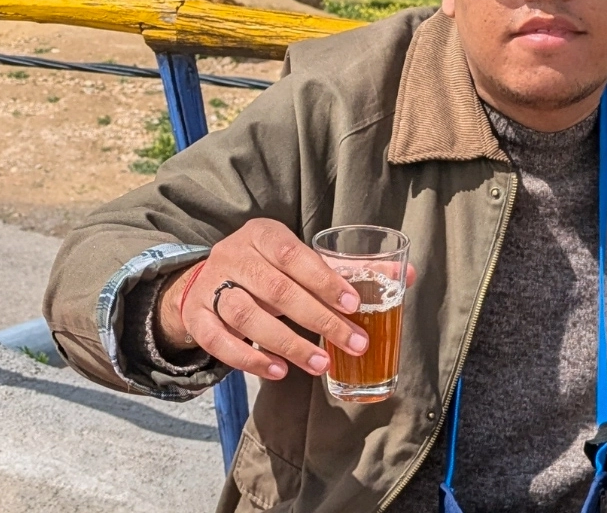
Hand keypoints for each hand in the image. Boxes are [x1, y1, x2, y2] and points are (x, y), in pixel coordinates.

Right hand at [157, 219, 367, 380]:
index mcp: (263, 235)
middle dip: (319, 320)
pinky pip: (218, 341)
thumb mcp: (301, 260)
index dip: (325, 281)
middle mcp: (234, 256)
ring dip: (287, 343)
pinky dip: (248, 359)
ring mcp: (210, 285)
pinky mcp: (196, 316)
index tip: (354, 305)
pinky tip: (278, 371)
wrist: (207, 278)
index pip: (295, 256)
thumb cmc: (269, 269)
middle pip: (276, 289)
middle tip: (354, 344)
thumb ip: (350, 269)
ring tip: (320, 364)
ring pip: (245, 315)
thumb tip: (409, 275)